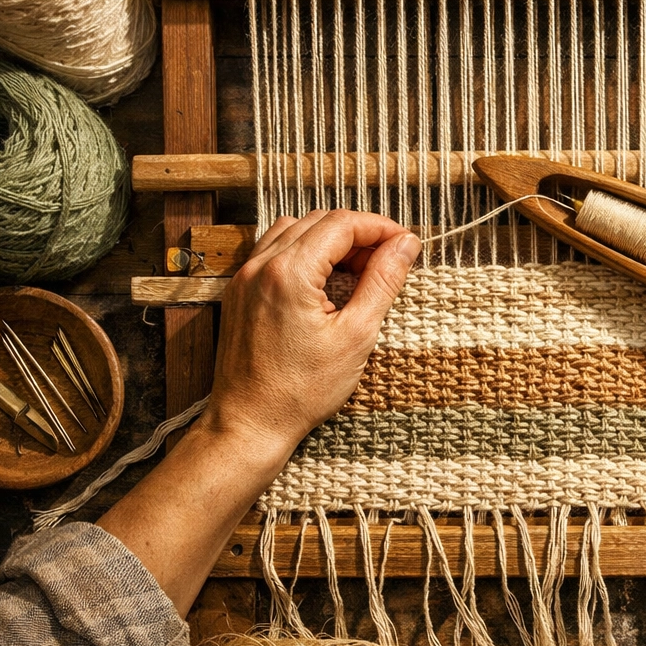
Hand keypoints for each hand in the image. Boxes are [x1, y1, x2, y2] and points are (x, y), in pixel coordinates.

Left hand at [204, 210, 420, 462]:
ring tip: (358, 269)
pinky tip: (325, 278)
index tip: (405, 243)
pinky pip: (274, 249)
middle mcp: (261, 265)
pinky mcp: (239, 290)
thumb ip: (383, 281)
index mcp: (290, 273)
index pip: (342, 224)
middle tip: (388, 259)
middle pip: (319, 221)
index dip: (380, 228)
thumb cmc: (301, 391)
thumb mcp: (356, 336)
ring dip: (331, 238)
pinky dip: (304, 250)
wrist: (249, 424)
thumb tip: (406, 245)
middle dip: (359, 232)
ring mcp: (244, 276)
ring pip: (295, 229)